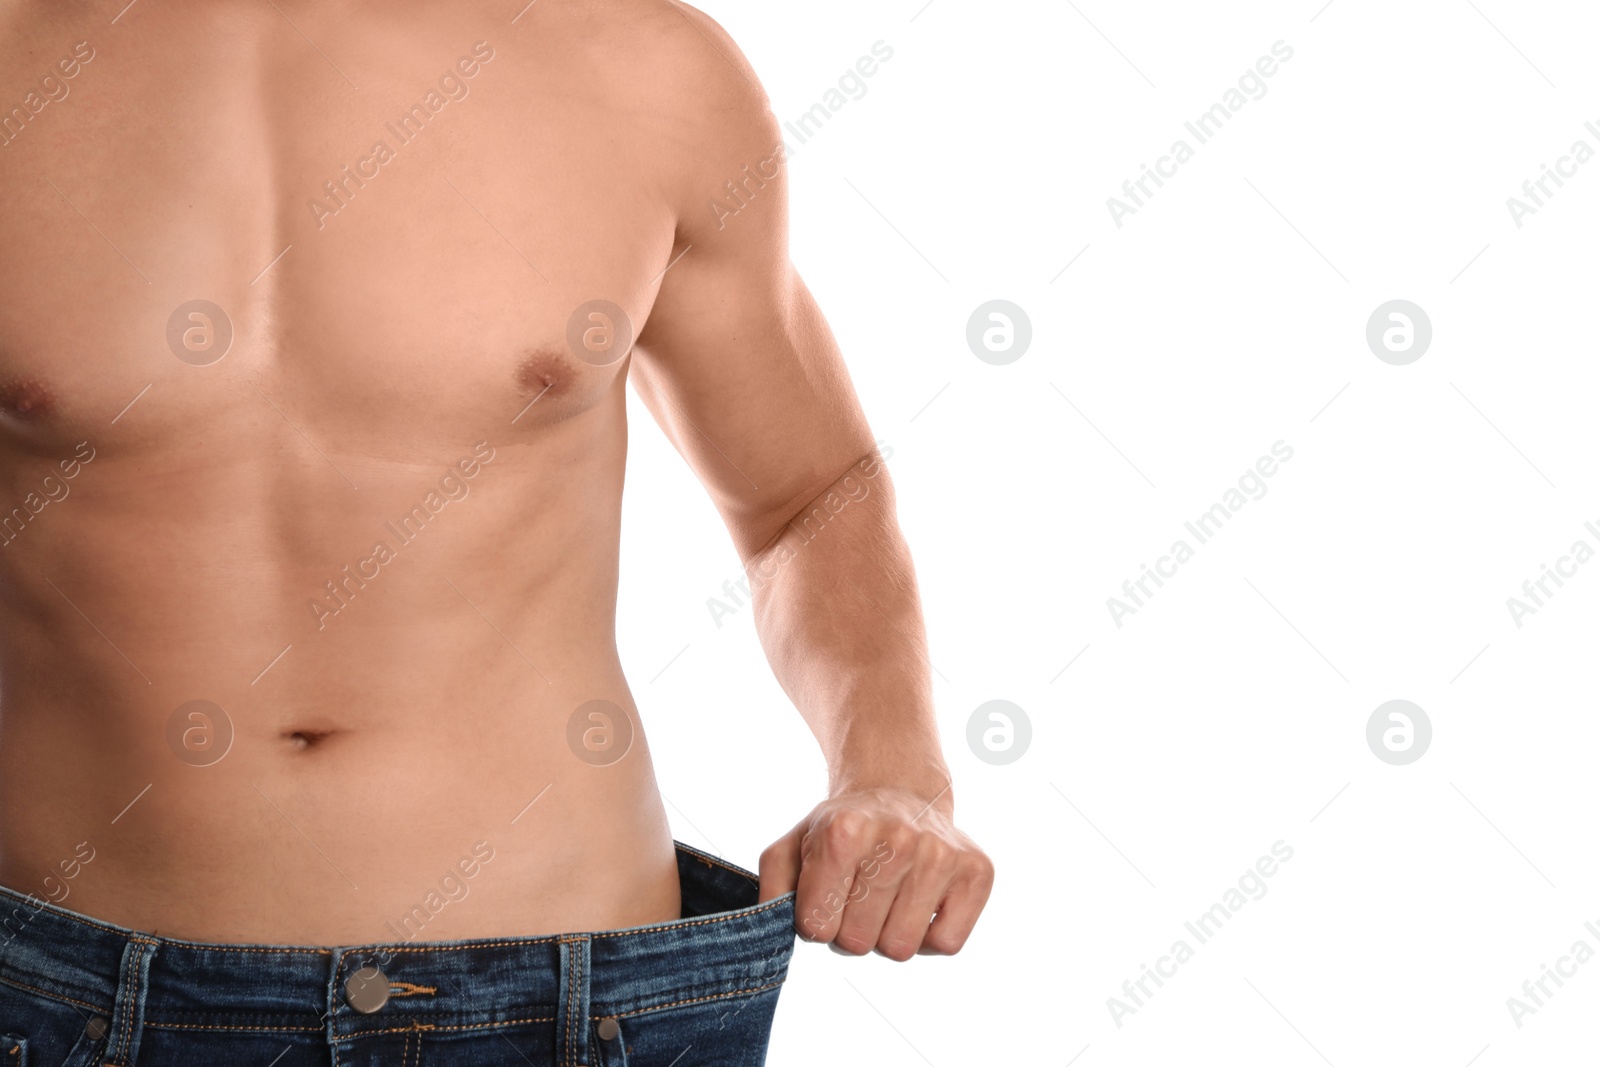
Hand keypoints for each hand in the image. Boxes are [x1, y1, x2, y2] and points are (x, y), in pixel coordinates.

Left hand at [757, 785, 993, 959]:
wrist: (898, 792)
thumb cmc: (843, 830)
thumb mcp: (794, 845)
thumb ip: (772, 888)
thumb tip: (771, 927)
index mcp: (844, 831)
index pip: (815, 928)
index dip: (816, 921)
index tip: (827, 895)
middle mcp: (897, 839)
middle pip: (857, 942)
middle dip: (851, 930)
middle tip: (860, 895)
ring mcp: (941, 854)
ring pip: (900, 948)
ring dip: (888, 934)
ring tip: (889, 899)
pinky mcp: (978, 871)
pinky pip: (946, 944)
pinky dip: (929, 937)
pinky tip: (920, 903)